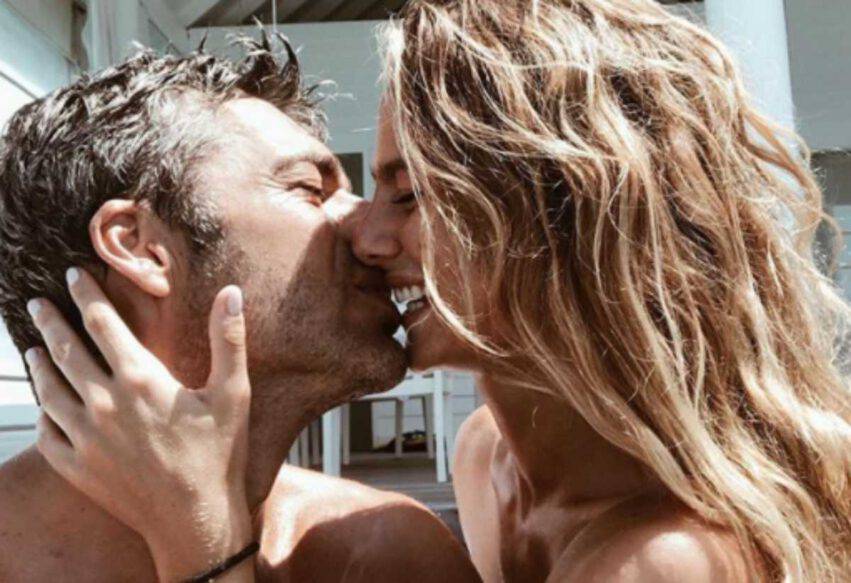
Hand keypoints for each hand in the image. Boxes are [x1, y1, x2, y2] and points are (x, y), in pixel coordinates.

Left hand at [27, 268, 254, 581]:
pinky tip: (44, 403)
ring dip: (40, 363)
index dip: (85, 294)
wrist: (195, 520)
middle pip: (66, 350)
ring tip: (33, 348)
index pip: (102, 323)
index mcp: (141, 379)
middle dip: (51, 321)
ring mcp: (86, 437)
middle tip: (39, 303)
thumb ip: (229, 339)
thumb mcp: (233, 393)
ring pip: (50, 389)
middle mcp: (105, 403)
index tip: (73, 275)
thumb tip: (231, 293)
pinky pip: (48, 432)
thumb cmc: (219, 455)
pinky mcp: (78, 467)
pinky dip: (42, 411)